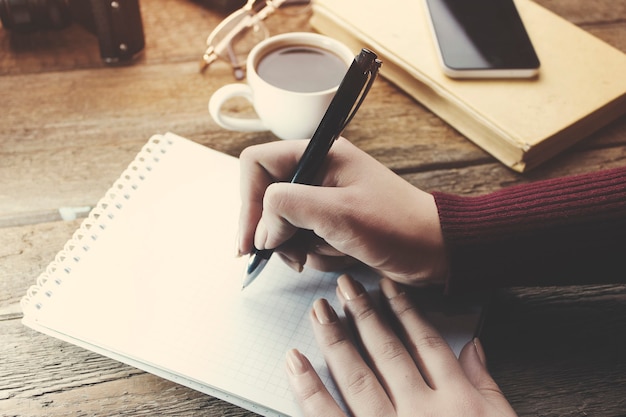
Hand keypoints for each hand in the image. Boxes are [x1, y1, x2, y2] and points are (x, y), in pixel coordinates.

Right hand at [238, 137, 447, 285]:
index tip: (252, 241)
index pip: (257, 165)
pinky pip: (303, 240)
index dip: (248, 201)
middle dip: (278, 233)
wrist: (435, 250)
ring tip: (332, 251)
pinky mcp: (331, 222)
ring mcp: (323, 200)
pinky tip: (342, 255)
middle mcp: (316, 173)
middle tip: (293, 254)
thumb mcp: (338, 213)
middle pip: (266, 200)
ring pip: (283, 225)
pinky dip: (317, 254)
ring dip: (301, 247)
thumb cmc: (397, 225)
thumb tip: (262, 230)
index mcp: (318, 155)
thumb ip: (288, 208)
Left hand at [285, 275, 516, 416]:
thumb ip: (487, 384)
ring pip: (357, 375)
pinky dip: (308, 389)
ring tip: (319, 311)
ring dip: (335, 339)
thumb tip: (474, 344)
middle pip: (387, 352)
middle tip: (344, 286)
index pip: (426, 343)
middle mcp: (422, 411)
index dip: (405, 311)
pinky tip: (294, 362)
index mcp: (457, 402)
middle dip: (364, 314)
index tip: (387, 287)